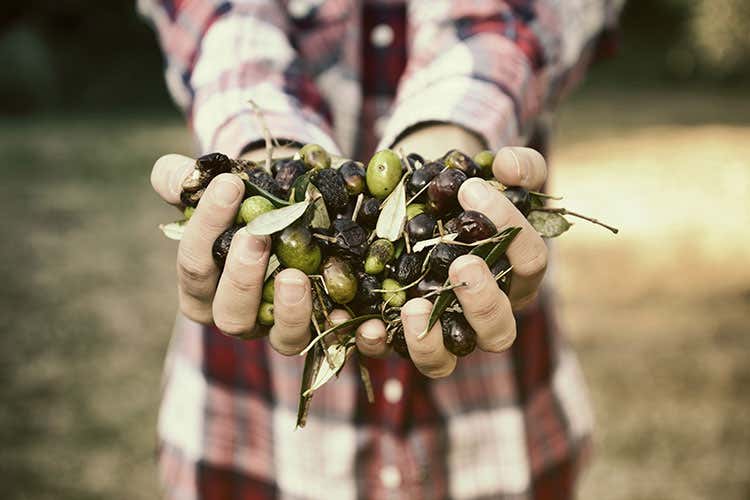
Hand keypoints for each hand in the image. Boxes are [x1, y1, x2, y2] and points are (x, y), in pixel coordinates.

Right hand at [150, 149, 387, 355]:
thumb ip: (181, 178)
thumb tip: (170, 177)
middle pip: (230, 314)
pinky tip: (350, 311)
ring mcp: (284, 327)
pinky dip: (342, 329)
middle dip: (242, 277)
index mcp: (203, 287)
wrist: (295, 202)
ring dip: (289, 311)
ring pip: (282, 339)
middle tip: (257, 236)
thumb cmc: (246, 196)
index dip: (206, 227)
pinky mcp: (325, 329)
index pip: (195, 264)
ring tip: (296, 275)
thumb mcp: (215, 181)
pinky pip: (334, 341)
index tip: (230, 185)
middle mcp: (241, 315)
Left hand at [384, 125, 548, 376]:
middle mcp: (478, 315)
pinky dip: (373, 341)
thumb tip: (508, 166)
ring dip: (430, 340)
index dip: (508, 227)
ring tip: (414, 307)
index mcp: (512, 276)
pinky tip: (363, 323)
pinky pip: (386, 352)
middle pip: (498, 329)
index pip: (528, 261)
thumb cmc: (460, 196)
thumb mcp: (491, 172)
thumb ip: (518, 165)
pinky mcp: (394, 337)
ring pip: (443, 361)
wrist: (412, 205)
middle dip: (483, 301)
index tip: (471, 190)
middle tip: (462, 265)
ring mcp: (437, 333)